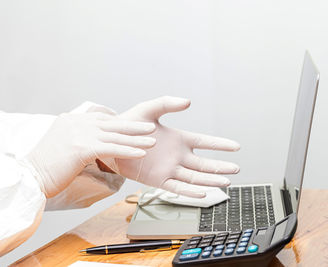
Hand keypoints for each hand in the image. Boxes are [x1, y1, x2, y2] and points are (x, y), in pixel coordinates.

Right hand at [26, 112, 155, 197]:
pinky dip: (127, 151)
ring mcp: (78, 133)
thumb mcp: (60, 145)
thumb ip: (76, 139)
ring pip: (114, 136)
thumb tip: (90, 145)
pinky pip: (110, 149)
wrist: (30, 177)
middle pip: (110, 124)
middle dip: (132, 127)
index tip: (133, 126)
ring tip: (151, 141)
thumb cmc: (45, 167)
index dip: (118, 123)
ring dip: (135, 139)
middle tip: (150, 127)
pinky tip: (141, 153)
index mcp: (70, 120)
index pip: (100, 119)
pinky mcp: (81, 148)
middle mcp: (75, 123)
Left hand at [114, 96, 239, 197]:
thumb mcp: (149, 109)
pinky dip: (189, 191)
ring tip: (226, 183)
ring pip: (194, 177)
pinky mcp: (158, 179)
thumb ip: (167, 103)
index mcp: (179, 139)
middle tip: (236, 169)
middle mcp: (177, 156)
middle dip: (220, 167)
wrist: (112, 140)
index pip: (205, 142)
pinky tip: (202, 193)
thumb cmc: (129, 124)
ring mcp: (169, 169)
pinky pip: (176, 187)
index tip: (236, 146)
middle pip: (204, 164)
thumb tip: (188, 101)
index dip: (220, 145)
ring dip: (210, 181)